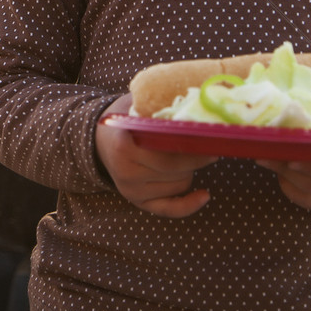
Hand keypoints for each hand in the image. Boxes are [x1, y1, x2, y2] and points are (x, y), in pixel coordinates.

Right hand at [94, 95, 213, 217]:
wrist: (98, 139)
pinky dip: (189, 205)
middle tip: (212, 144)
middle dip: (197, 157)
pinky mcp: (137, 201)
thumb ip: (158, 105)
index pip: (168, 153)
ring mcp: (130, 189)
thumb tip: (194, 102)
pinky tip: (204, 195)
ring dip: (190, 170)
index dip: (193, 146)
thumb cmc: (124, 118)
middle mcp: (126, 172)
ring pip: (179, 185)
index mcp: (125, 145)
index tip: (212, 138)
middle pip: (177, 170)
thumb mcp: (135, 104)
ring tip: (188, 153)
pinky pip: (169, 209)